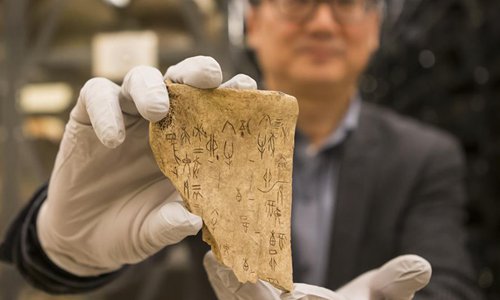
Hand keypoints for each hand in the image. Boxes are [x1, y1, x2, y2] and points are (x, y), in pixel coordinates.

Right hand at [37, 56, 256, 275]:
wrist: (87, 238)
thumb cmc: (134, 226)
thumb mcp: (156, 230)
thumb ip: (171, 224)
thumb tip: (192, 220)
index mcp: (188, 141)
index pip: (213, 106)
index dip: (231, 93)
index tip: (248, 87)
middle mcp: (160, 121)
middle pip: (180, 78)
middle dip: (196, 71)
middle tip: (209, 77)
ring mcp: (125, 115)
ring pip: (140, 77)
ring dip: (151, 87)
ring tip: (156, 110)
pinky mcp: (88, 117)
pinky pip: (96, 95)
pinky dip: (105, 110)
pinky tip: (113, 139)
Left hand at [203, 251, 430, 299]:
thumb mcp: (384, 298)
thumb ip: (396, 284)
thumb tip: (421, 266)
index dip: (267, 299)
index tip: (250, 279)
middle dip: (239, 290)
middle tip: (219, 262)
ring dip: (227, 285)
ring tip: (213, 257)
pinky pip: (238, 297)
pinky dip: (226, 282)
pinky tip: (214, 260)